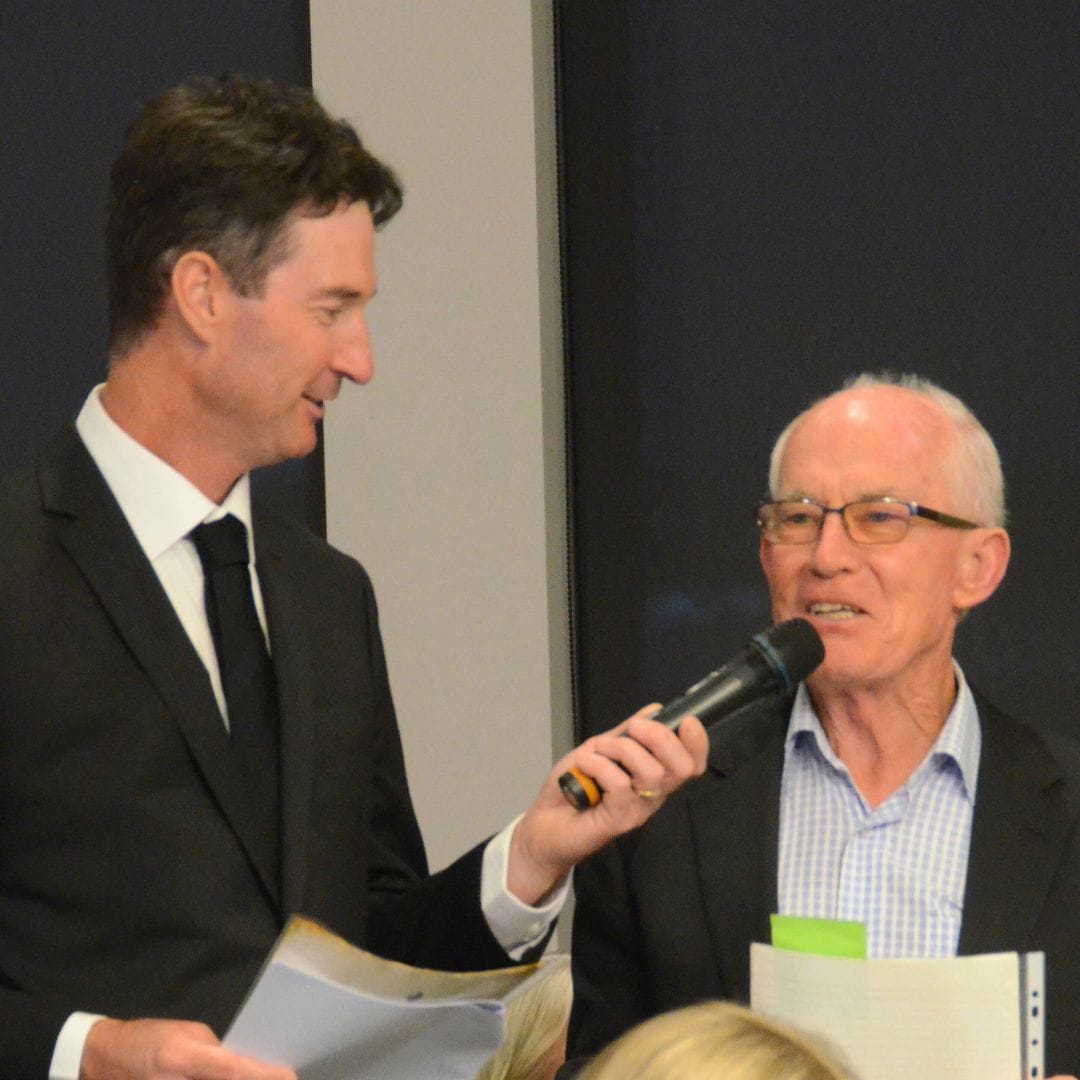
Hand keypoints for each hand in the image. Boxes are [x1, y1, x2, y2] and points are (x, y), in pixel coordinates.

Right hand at [81, 1018, 296, 1079]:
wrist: (102, 1060)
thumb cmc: (149, 1038)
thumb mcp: (187, 1033)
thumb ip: (215, 1053)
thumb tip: (243, 1069)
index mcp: (183, 1058)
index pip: (233, 1070)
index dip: (263, 1076)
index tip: (291, 1077)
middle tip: (277, 1079)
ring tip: (257, 1077)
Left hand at [507, 705, 707, 903]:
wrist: (544, 823)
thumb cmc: (574, 785)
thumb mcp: (600, 750)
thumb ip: (626, 734)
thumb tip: (655, 710)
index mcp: (654, 778)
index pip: (692, 764)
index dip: (697, 743)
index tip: (687, 721)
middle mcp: (653, 796)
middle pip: (681, 768)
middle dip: (661, 738)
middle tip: (634, 729)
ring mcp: (638, 810)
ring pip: (651, 772)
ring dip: (621, 748)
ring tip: (598, 750)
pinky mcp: (619, 821)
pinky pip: (620, 784)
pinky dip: (599, 764)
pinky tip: (585, 766)